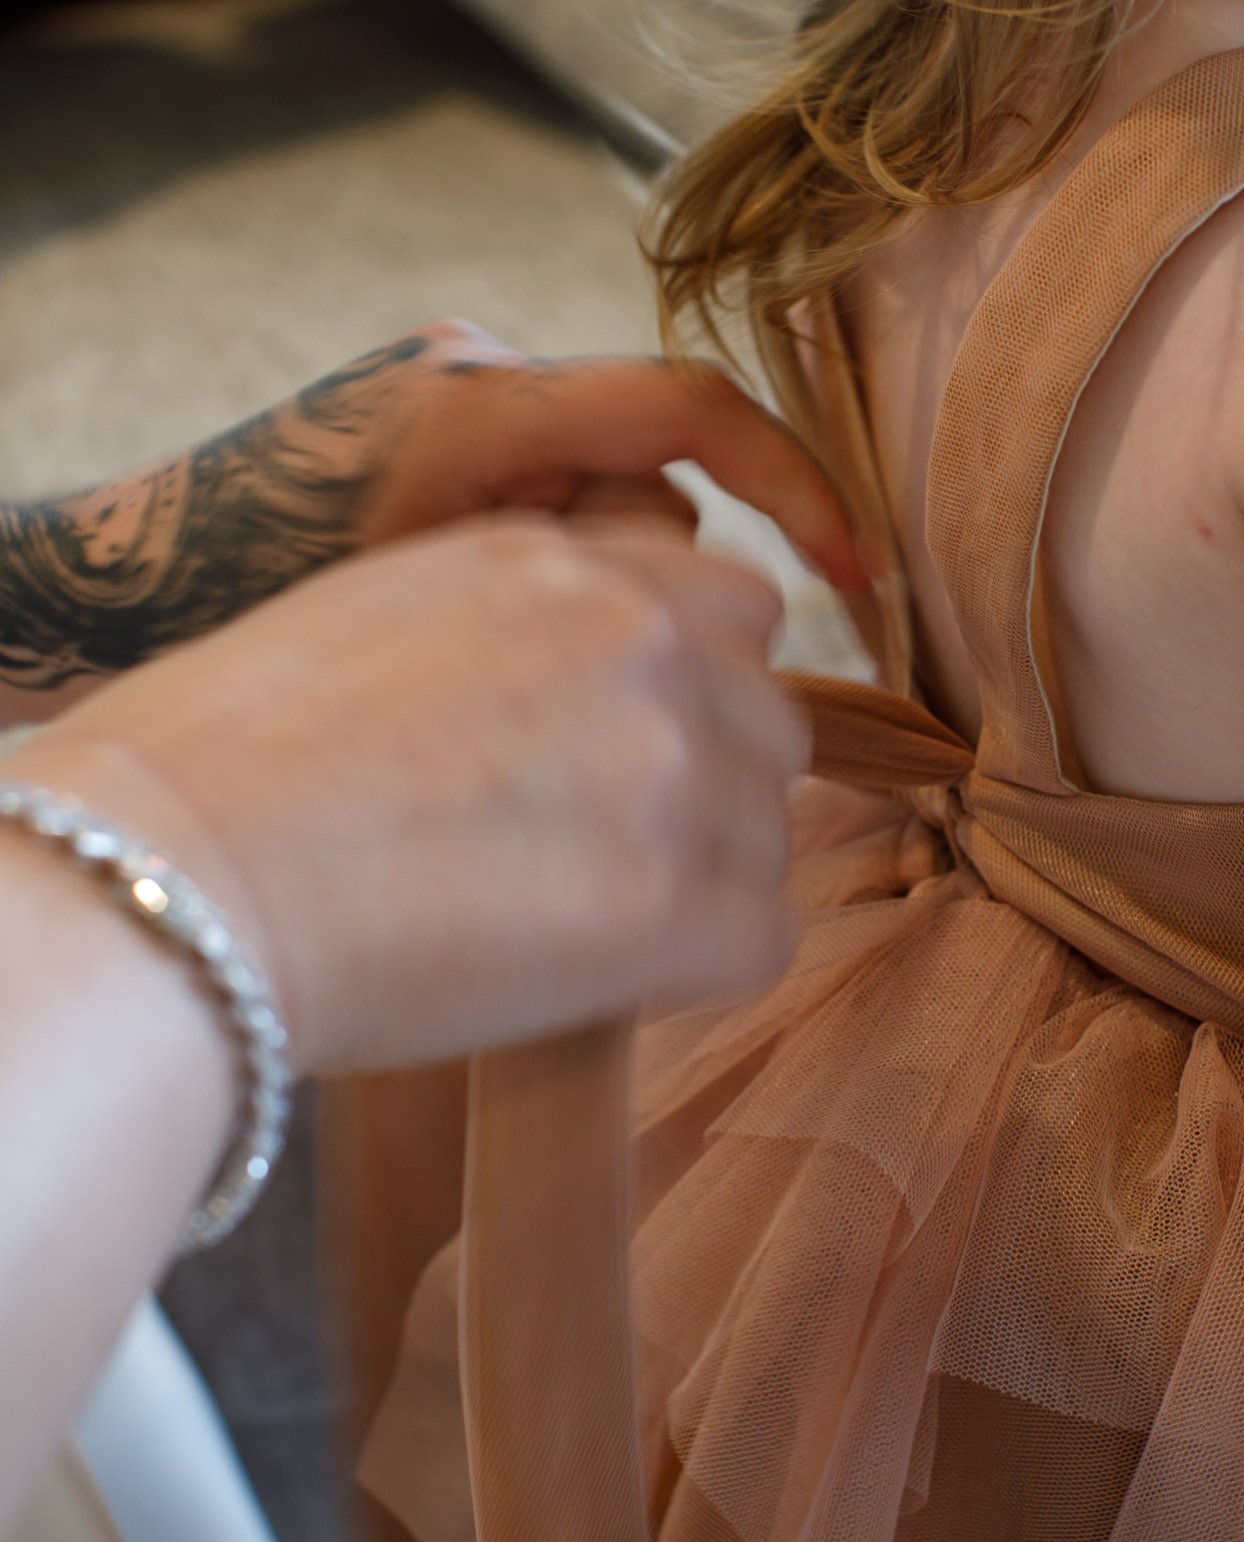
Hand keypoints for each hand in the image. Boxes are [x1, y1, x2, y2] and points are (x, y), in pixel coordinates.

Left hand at [0, 326, 862, 704]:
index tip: (855, 578)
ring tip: (471, 679)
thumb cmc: (230, 631)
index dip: (793, 487)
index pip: (687, 410)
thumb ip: (572, 612)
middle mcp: (469, 384)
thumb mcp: (425, 633)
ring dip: (580, 609)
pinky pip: (541, 521)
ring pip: (602, 523)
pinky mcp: (431, 453)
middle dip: (634, 597)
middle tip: (542, 693)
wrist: (91, 607)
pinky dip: (536, 592)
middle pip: (649, 491)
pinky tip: (456, 657)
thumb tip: (715, 632)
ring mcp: (447, 413)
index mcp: (473, 412)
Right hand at [19, 510, 810, 1067]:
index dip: (689, 693)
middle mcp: (643, 637)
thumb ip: (525, 627)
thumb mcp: (391, 614)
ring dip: (698, 884)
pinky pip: (760, 939)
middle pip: (770, 720)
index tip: (618, 756)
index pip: (733, 607)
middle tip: (586, 858)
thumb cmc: (235, 766)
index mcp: (570, 562)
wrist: (175, 880)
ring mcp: (672, 763)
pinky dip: (693, 972)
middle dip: (705, 790)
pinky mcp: (676, 901)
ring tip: (564, 924)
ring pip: (768, 835)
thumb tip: (590, 695)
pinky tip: (593, 980)